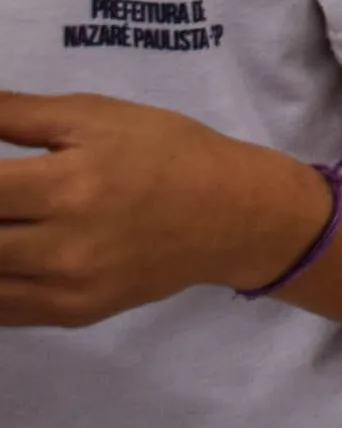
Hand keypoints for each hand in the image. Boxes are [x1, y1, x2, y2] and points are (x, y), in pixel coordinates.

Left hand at [0, 91, 327, 325]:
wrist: (233, 214)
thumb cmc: (167, 152)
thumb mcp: (97, 115)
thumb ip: (17, 113)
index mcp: (67, 185)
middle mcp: (63, 246)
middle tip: (1, 198)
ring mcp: (67, 288)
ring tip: (7, 221)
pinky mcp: (74, 314)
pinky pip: (1, 311)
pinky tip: (7, 253)